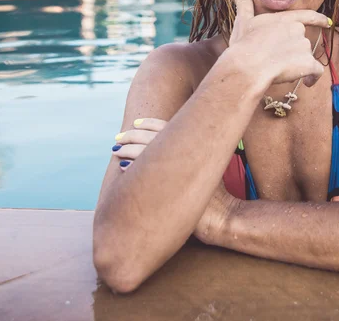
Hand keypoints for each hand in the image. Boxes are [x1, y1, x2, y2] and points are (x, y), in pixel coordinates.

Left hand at [112, 118, 238, 243]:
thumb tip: (169, 148)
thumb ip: (189, 155)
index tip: (136, 123)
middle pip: (153, 135)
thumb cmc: (213, 196)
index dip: (149, 123)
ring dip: (128, 148)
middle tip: (119, 138)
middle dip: (133, 134)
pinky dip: (131, 166)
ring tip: (117, 151)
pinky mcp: (170, 183)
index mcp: (195, 143)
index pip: (167, 125)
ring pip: (145, 149)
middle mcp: (187, 150)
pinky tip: (122, 168)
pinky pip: (143, 171)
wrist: (222, 216)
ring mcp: (179, 166)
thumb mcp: (205, 168)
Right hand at [227, 0, 330, 86]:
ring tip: (280, 72)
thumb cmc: (243, 46)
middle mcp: (297, 29)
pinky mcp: (308, 63)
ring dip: (298, 65)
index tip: (327, 22)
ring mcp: (304, 46)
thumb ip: (244, 5)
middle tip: (276, 61)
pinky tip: (307, 83)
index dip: (319, 19)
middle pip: (302, 42)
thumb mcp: (243, 23)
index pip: (307, 16)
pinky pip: (316, 71)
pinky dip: (312, 78)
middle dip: (294, 52)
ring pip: (306, 57)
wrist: (248, 66)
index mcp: (284, 19)